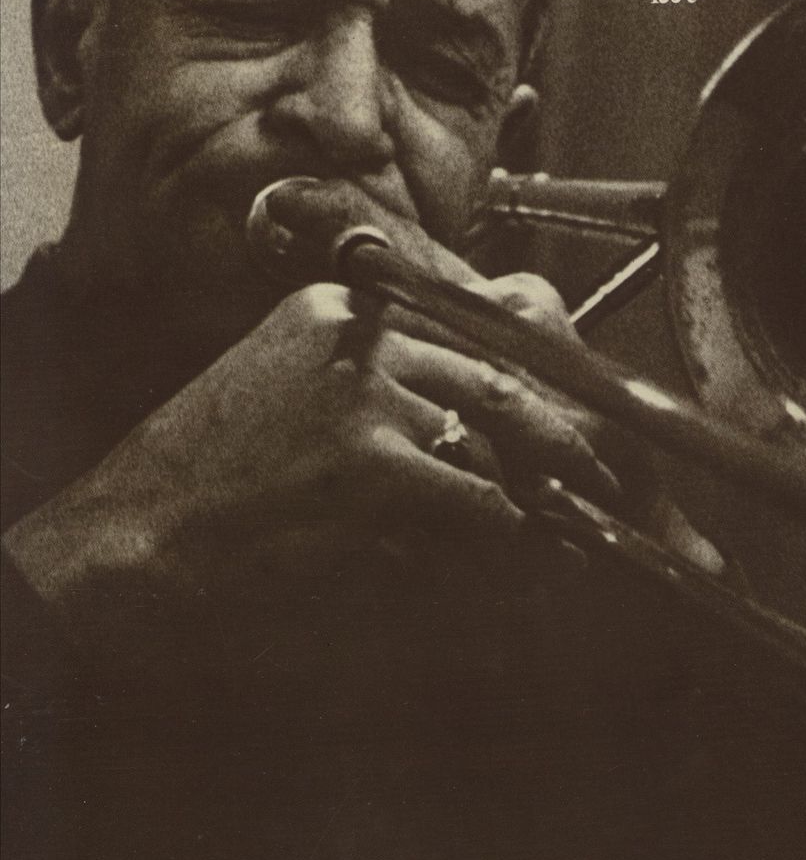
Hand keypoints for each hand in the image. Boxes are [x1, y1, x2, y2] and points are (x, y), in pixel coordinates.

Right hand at [3, 269, 721, 671]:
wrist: (131, 540)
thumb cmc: (217, 479)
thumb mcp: (297, 393)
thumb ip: (393, 383)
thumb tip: (492, 417)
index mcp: (349, 308)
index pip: (483, 318)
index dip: (552, 363)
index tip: (599, 399)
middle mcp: (364, 330)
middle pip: (510, 367)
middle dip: (576, 424)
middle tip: (619, 468)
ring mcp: (367, 389)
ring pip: (506, 430)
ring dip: (558, 482)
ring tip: (600, 516)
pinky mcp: (370, 459)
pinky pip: (481, 496)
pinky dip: (519, 531)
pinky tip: (543, 551)